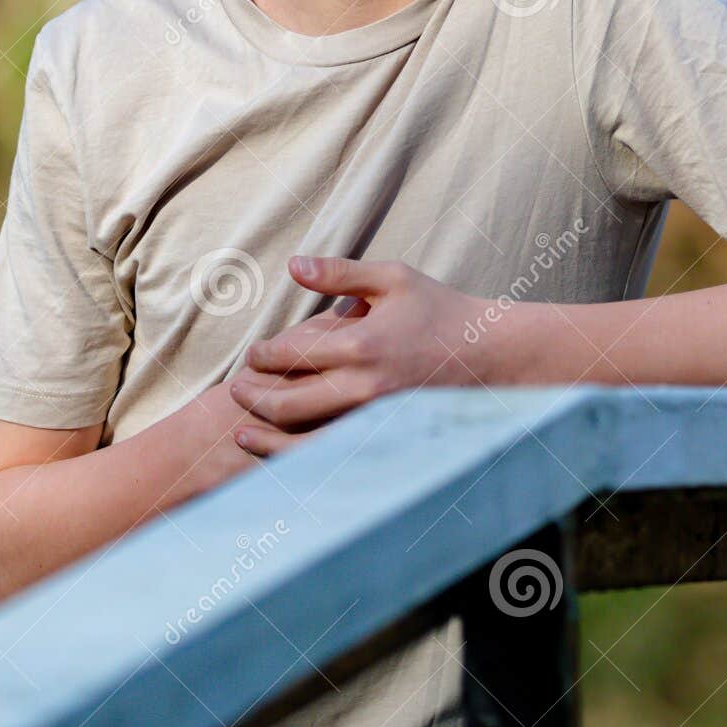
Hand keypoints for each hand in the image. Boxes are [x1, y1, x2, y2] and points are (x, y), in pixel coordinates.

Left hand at [228, 256, 480, 453]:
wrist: (489, 356)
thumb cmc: (439, 311)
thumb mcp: (392, 279)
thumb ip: (340, 273)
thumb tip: (292, 265)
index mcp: (362, 345)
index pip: (292, 355)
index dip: (263, 357)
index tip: (252, 355)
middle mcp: (365, 387)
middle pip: (290, 403)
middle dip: (254, 397)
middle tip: (236, 389)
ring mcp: (375, 420)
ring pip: (306, 441)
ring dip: (267, 438)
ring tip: (242, 432)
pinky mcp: (386, 439)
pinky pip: (335, 458)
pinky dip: (302, 462)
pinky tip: (283, 458)